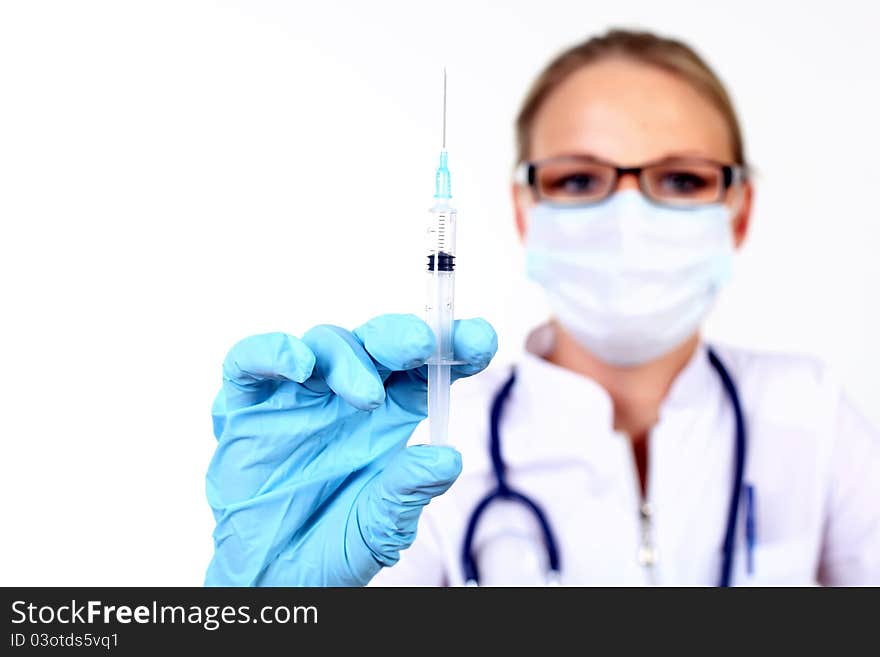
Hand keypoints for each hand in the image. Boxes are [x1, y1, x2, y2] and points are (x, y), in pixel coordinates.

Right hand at [205, 313, 496, 585]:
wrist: (270, 576)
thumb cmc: (331, 546)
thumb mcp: (379, 528)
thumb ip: (407, 493)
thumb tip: (446, 459)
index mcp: (391, 415)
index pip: (428, 369)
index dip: (455, 347)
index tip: (481, 340)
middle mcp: (348, 394)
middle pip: (379, 344)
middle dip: (404, 336)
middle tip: (422, 345)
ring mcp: (298, 395)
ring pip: (326, 343)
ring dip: (349, 357)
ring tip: (366, 395)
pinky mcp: (246, 403)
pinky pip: (252, 361)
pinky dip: (272, 351)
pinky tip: (297, 364)